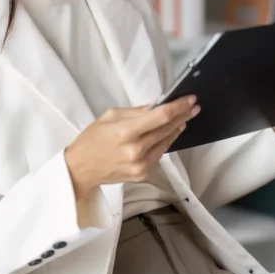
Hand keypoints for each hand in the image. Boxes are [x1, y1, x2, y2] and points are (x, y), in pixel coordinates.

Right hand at [65, 95, 199, 197]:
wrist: (80, 169)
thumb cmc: (92, 139)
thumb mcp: (110, 116)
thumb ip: (136, 112)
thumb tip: (157, 106)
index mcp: (126, 132)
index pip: (160, 116)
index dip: (178, 107)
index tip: (190, 99)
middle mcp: (136, 150)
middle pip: (167, 129)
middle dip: (182, 116)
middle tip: (194, 107)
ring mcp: (140, 164)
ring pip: (166, 142)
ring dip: (177, 129)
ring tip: (185, 118)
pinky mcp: (142, 174)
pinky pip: (159, 154)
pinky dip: (165, 142)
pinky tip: (170, 133)